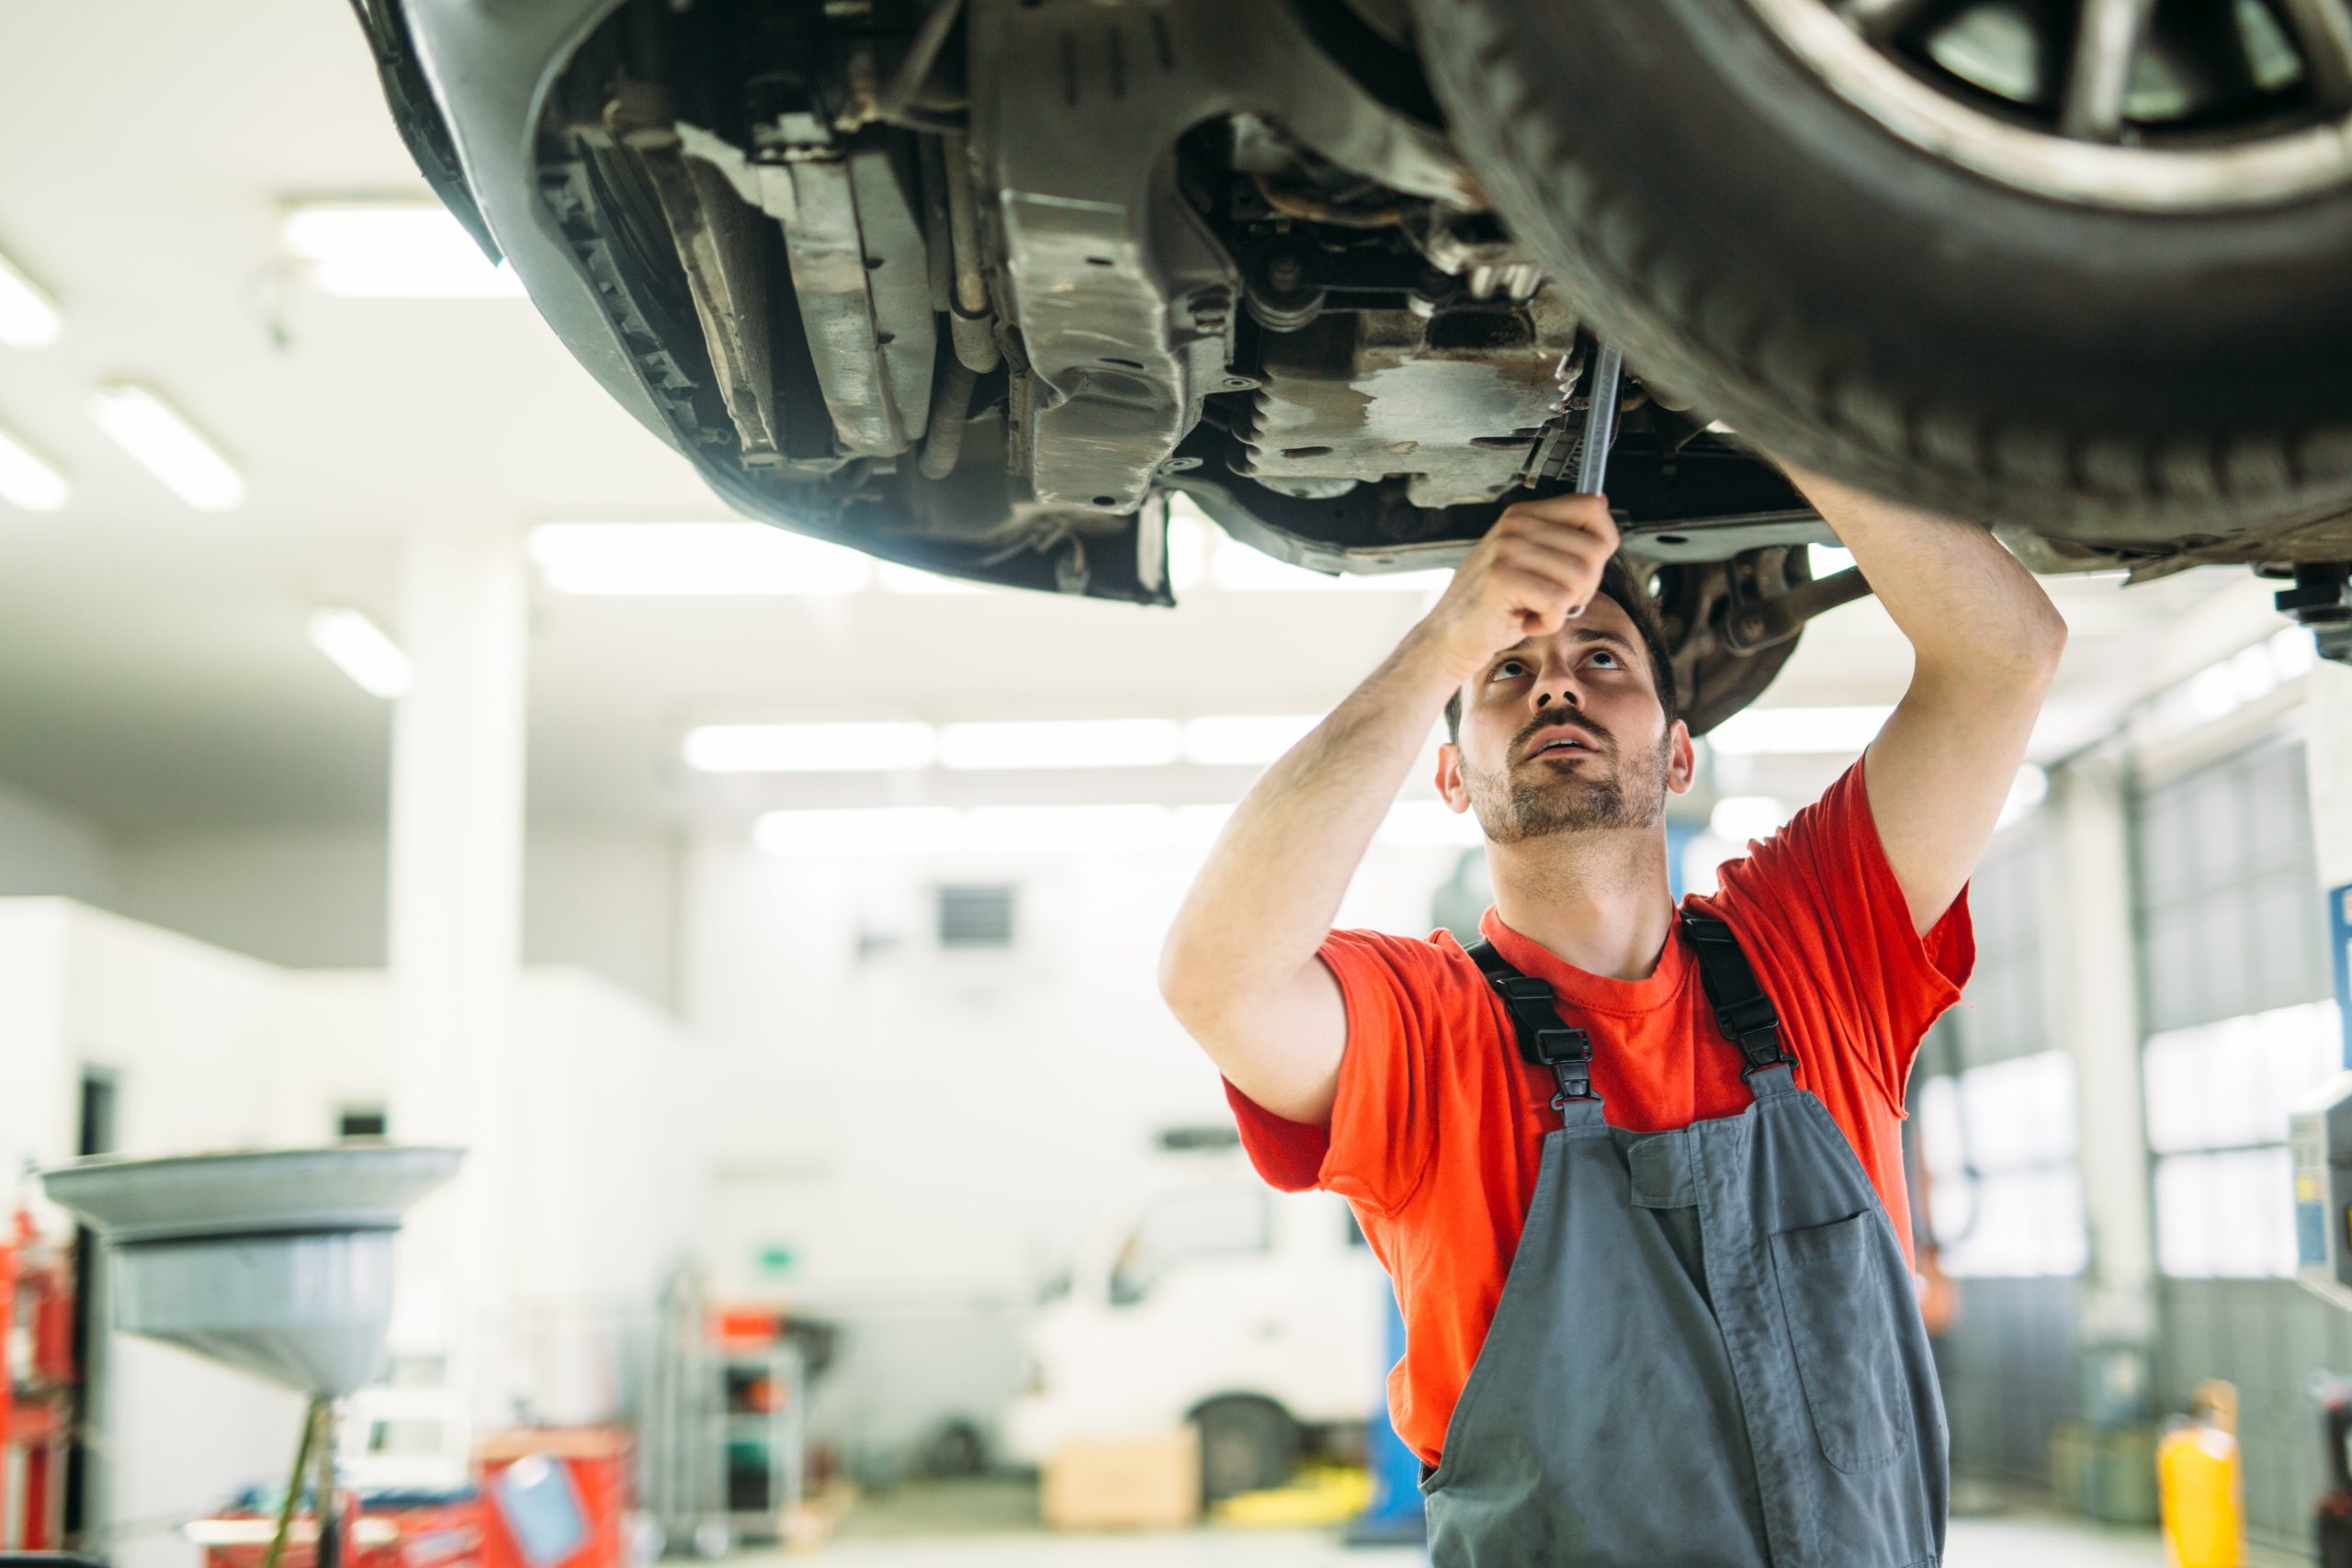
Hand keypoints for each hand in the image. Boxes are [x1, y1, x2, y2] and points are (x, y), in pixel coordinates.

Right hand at [1416, 496, 1619, 679]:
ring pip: (1579, 578)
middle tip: (1555, 600)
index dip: (1604, 541)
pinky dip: (1548, 623)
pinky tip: (1527, 622)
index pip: (1591, 507)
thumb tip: (1601, 503)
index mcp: (1523, 515)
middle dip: (1585, 586)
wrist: (1448, 638)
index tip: (1587, 568)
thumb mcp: (1531, 563)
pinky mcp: (1501, 578)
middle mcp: (1515, 525)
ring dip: (1564, 607)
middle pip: (1594, 550)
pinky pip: (1557, 602)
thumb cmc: (1494, 606)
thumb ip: (1562, 537)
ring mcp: (1506, 549)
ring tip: (1536, 610)